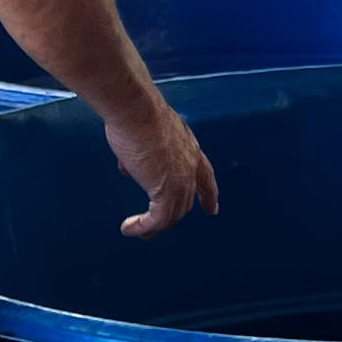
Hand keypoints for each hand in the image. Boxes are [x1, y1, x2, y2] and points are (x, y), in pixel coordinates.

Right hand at [107, 101, 218, 238]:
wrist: (136, 109)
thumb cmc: (137, 111)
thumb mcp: (145, 132)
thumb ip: (143, 152)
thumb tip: (130, 166)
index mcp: (189, 148)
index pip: (206, 177)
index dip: (208, 195)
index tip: (212, 209)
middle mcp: (190, 166)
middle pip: (185, 201)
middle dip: (172, 217)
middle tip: (155, 227)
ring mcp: (181, 180)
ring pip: (172, 214)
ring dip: (153, 226)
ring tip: (139, 232)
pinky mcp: (166, 192)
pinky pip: (157, 219)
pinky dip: (143, 226)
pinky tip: (129, 228)